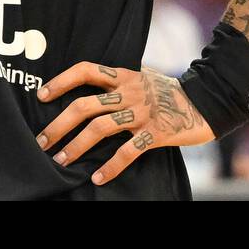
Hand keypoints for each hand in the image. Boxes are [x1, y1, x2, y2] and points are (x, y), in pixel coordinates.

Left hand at [35, 62, 213, 183]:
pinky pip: (128, 151)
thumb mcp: (142, 76)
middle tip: (42, 141)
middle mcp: (128, 92)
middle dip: (59, 124)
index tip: (41, 96)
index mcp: (122, 76)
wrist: (207, 101)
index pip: (85, 71)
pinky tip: (98, 178)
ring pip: (100, 128)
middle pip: (84, 106)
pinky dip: (111, 166)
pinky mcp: (156, 134)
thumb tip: (88, 84)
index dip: (61, 81)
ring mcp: (142, 113)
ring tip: (61, 160)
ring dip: (77, 146)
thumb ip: (118, 80)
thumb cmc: (169, 91)